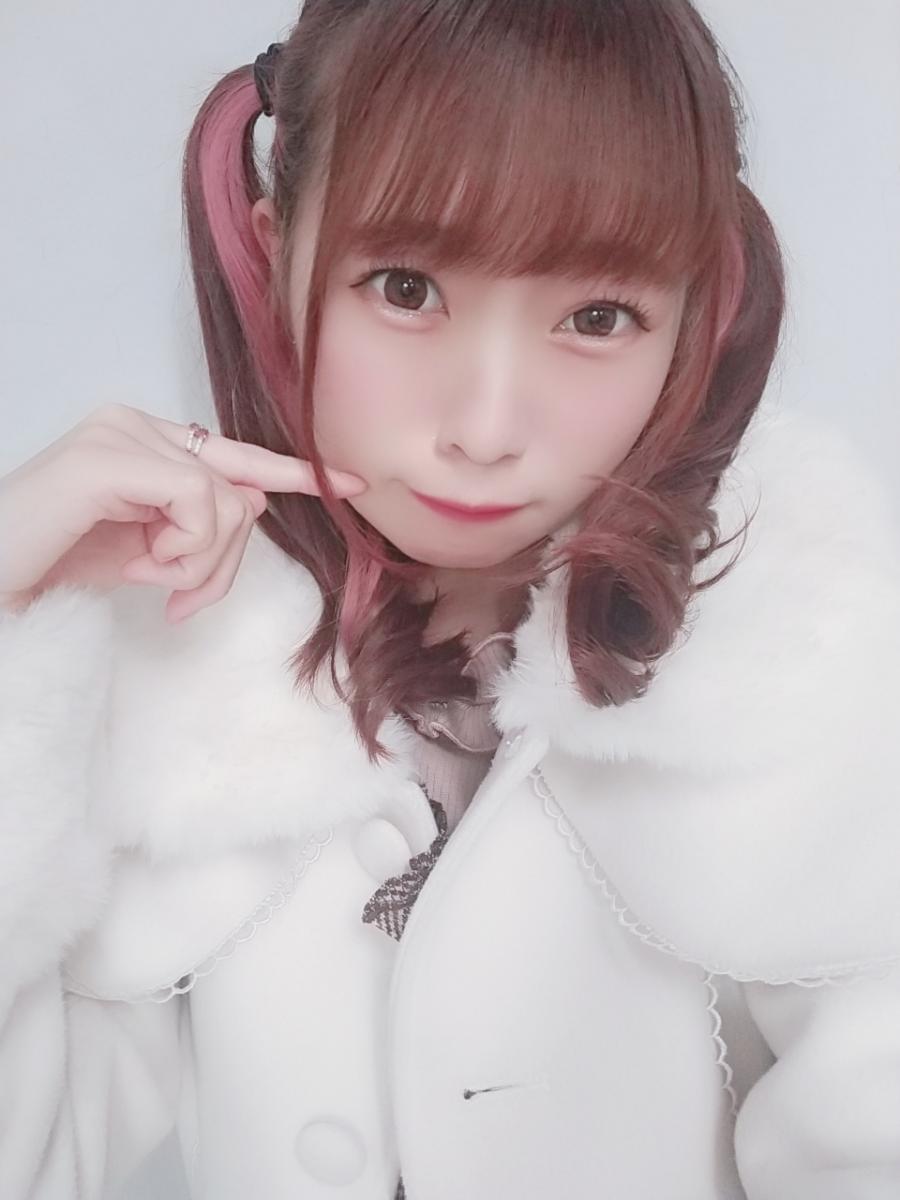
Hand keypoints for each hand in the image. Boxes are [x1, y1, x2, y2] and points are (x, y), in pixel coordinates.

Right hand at [0, 403, 366, 622]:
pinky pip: (199, 501)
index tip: (351, 482)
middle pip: (240, 487)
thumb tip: (257, 501)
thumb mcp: (144, 549)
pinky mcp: (110, 458)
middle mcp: (134, 423)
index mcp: (143, 438)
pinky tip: (144, 566)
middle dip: (225, 557)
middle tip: (181, 595)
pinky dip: (185, 549)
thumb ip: (196, 524)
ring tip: (152, 580)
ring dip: (201, 561)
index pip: (231, 452)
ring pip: (227, 499)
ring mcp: (120, 434)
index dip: (290, 470)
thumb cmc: (57, 565)